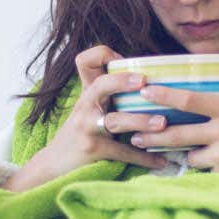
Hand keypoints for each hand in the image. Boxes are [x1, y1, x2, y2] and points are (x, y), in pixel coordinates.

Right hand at [3, 45, 168, 191]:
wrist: (55, 165)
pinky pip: (123, 152)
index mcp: (89, 92)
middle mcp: (86, 105)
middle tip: (145, 81)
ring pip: (116, 120)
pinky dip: (144, 158)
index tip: (124, 59)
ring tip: (163, 123)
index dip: (102, 54)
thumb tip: (147, 82)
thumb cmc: (80, 133)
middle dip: (123, 81)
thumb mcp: (88, 108)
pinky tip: (161, 161)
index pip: (85, 61)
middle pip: (101, 85)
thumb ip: (108, 94)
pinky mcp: (93, 149)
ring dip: (142, 121)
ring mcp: (87, 127)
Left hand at [129, 62, 218, 218]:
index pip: (190, 99)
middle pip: (177, 132)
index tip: (145, 92)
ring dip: (180, 155)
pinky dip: (199, 172)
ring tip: (162, 154)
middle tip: (134, 134)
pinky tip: (192, 173)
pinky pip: (204, 173)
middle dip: (152, 134)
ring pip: (188, 155)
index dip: (165, 95)